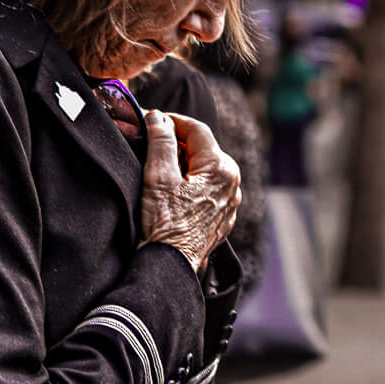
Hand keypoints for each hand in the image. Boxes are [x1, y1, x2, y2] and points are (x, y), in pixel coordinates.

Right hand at [139, 111, 241, 271]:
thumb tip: (158, 118)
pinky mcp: (223, 216)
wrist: (170, 265)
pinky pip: (209, 188)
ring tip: (160, 170)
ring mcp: (230, 201)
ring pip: (206, 168)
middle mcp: (232, 182)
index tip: (153, 120)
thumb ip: (161, 141)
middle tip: (153, 144)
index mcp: (221, 168)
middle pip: (204, 148)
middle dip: (178, 143)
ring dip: (184, 163)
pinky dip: (191, 182)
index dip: (172, 120)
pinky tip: (172, 191)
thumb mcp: (158, 177)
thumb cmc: (165, 225)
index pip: (197, 129)